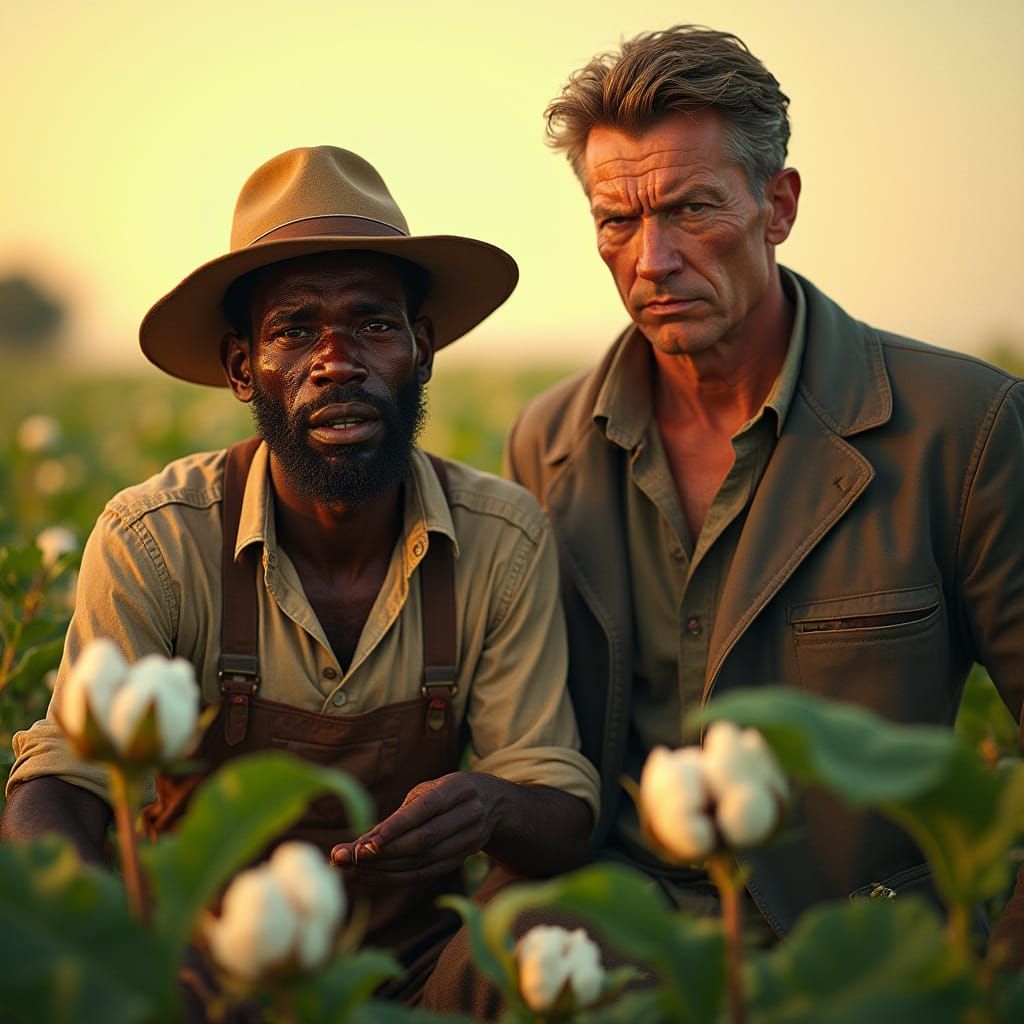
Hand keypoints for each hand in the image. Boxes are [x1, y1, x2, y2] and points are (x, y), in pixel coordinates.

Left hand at [330, 772, 497, 884]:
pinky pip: (427, 873)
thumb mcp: (427, 792)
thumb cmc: (446, 793)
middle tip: (348, 858)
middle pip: (424, 840)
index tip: (365, 843)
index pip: (424, 810)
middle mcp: (468, 814)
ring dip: (386, 868)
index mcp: (457, 788)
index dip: (395, 828)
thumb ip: (396, 816)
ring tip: (353, 869)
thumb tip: (356, 844)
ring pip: (424, 860)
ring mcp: (469, 839)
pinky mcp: (462, 858)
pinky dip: (397, 877)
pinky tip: (371, 877)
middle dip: (383, 852)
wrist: (492, 803)